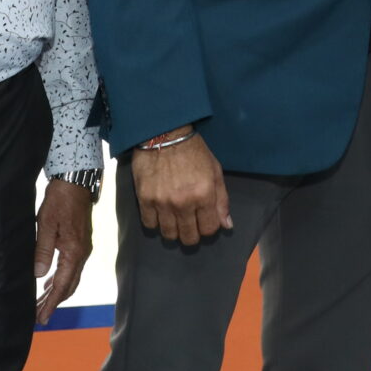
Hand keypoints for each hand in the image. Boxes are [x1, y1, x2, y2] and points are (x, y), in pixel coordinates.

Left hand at [34, 178, 95, 323]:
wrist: (76, 182)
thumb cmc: (59, 201)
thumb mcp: (46, 224)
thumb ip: (43, 250)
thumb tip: (39, 276)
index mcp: (74, 252)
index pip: (63, 286)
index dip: (51, 303)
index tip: (42, 318)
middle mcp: (82, 254)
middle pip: (69, 286)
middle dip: (54, 302)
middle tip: (39, 316)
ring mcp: (83, 249)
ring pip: (71, 278)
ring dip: (57, 292)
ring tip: (41, 303)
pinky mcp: (79, 243)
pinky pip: (71, 268)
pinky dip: (61, 279)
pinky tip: (50, 283)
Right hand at [129, 130, 231, 244]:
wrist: (164, 134)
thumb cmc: (193, 151)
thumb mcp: (215, 171)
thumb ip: (222, 200)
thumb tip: (226, 225)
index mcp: (204, 195)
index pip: (209, 229)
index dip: (208, 227)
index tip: (204, 220)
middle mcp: (183, 202)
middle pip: (189, 237)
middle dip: (192, 233)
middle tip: (190, 222)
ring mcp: (162, 202)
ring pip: (169, 234)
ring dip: (174, 230)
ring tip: (174, 219)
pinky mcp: (144, 199)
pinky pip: (149, 224)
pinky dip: (155, 222)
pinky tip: (159, 212)